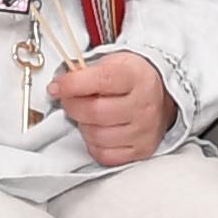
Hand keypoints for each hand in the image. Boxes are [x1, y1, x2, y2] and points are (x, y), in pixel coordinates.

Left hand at [47, 50, 173, 164]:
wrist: (160, 94)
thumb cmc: (132, 78)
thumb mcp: (113, 62)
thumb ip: (86, 72)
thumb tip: (59, 86)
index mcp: (136, 77)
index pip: (101, 80)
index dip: (72, 84)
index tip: (57, 87)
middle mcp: (143, 104)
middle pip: (95, 112)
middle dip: (72, 106)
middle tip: (69, 99)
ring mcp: (144, 130)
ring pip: (96, 135)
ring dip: (84, 126)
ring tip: (89, 115)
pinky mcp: (141, 150)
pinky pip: (104, 154)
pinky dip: (94, 144)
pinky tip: (99, 131)